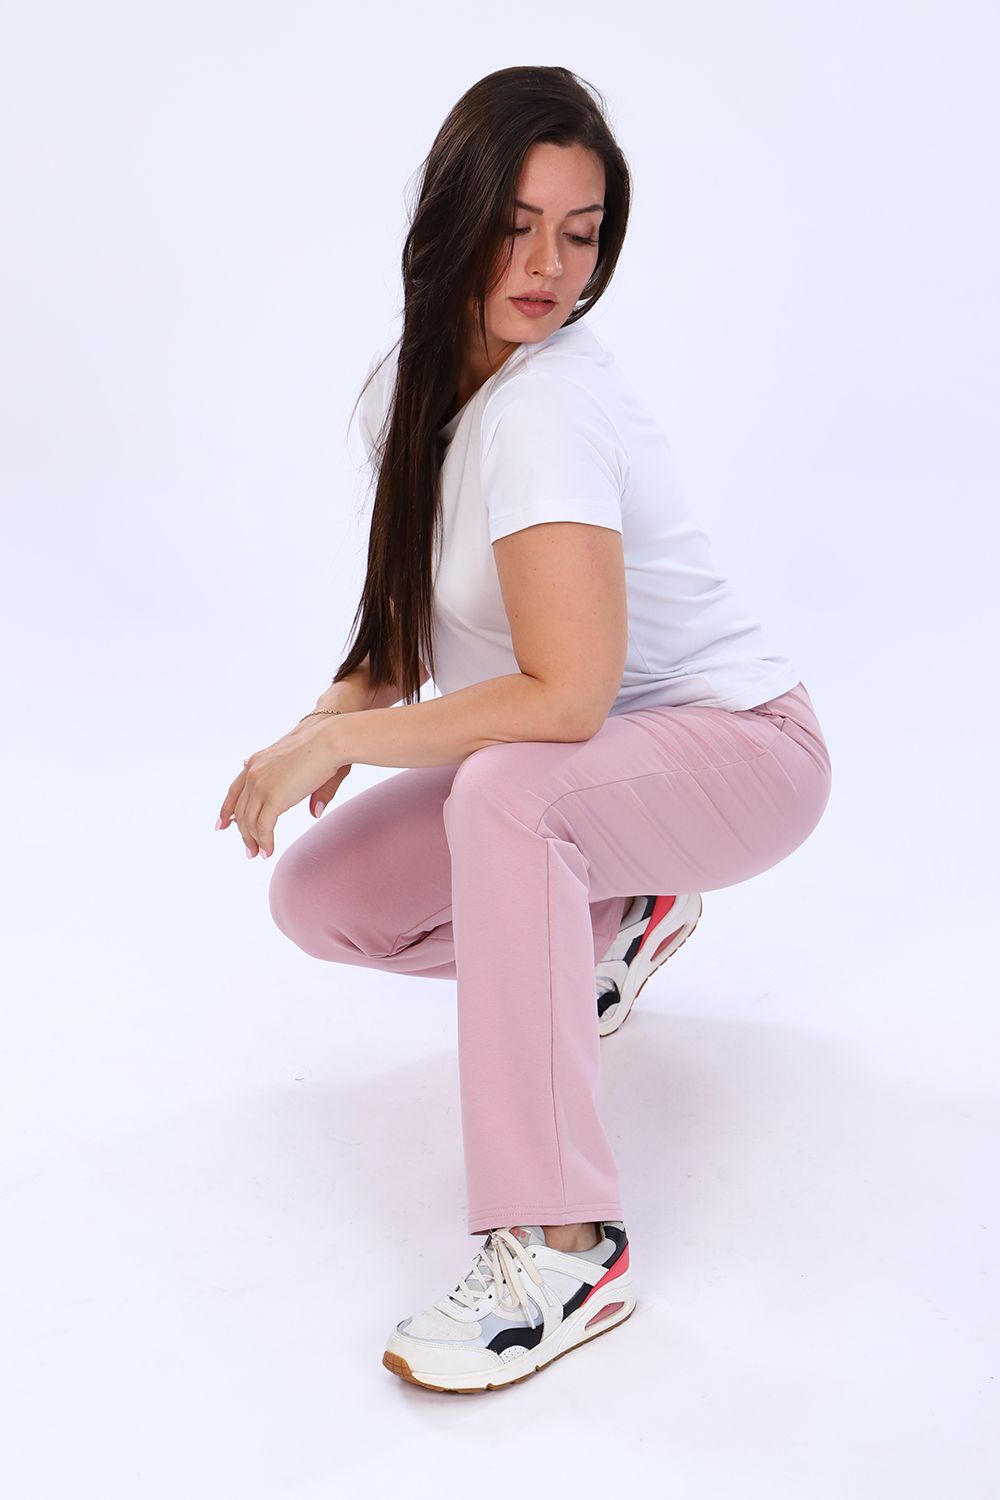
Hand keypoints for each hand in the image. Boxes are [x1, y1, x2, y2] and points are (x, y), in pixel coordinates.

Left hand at [217, 715, 349, 858]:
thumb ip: (311, 790)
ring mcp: (261, 785)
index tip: (223, 824)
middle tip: (249, 849)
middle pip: (240, 810)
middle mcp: (254, 772)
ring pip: (249, 822)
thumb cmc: (326, 746)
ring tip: (259, 854)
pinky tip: (268, 851)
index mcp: (258, 762)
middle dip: (243, 833)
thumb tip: (315, 812)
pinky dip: (265, 842)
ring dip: (253, 841)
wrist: (328, 740)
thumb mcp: (308, 767)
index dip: (227, 809)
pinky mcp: (273, 798)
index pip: (235, 790)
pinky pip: (263, 827)